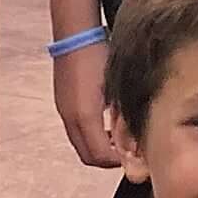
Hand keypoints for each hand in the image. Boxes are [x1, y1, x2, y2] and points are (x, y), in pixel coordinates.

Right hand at [51, 40, 121, 171]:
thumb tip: (135, 137)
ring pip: (80, 144)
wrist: (75, 35)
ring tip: (118, 140)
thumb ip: (125, 115)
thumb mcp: (117, 87)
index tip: (134, 157)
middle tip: (127, 154)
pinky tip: (105, 124)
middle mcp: (70, 118)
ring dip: (98, 148)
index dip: (118, 161)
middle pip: (87, 156)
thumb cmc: (99, 55)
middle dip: (107, 160)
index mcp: (85, 117)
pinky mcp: (62, 104)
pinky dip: (90, 136)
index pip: (100, 156)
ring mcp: (64, 112)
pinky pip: (75, 131)